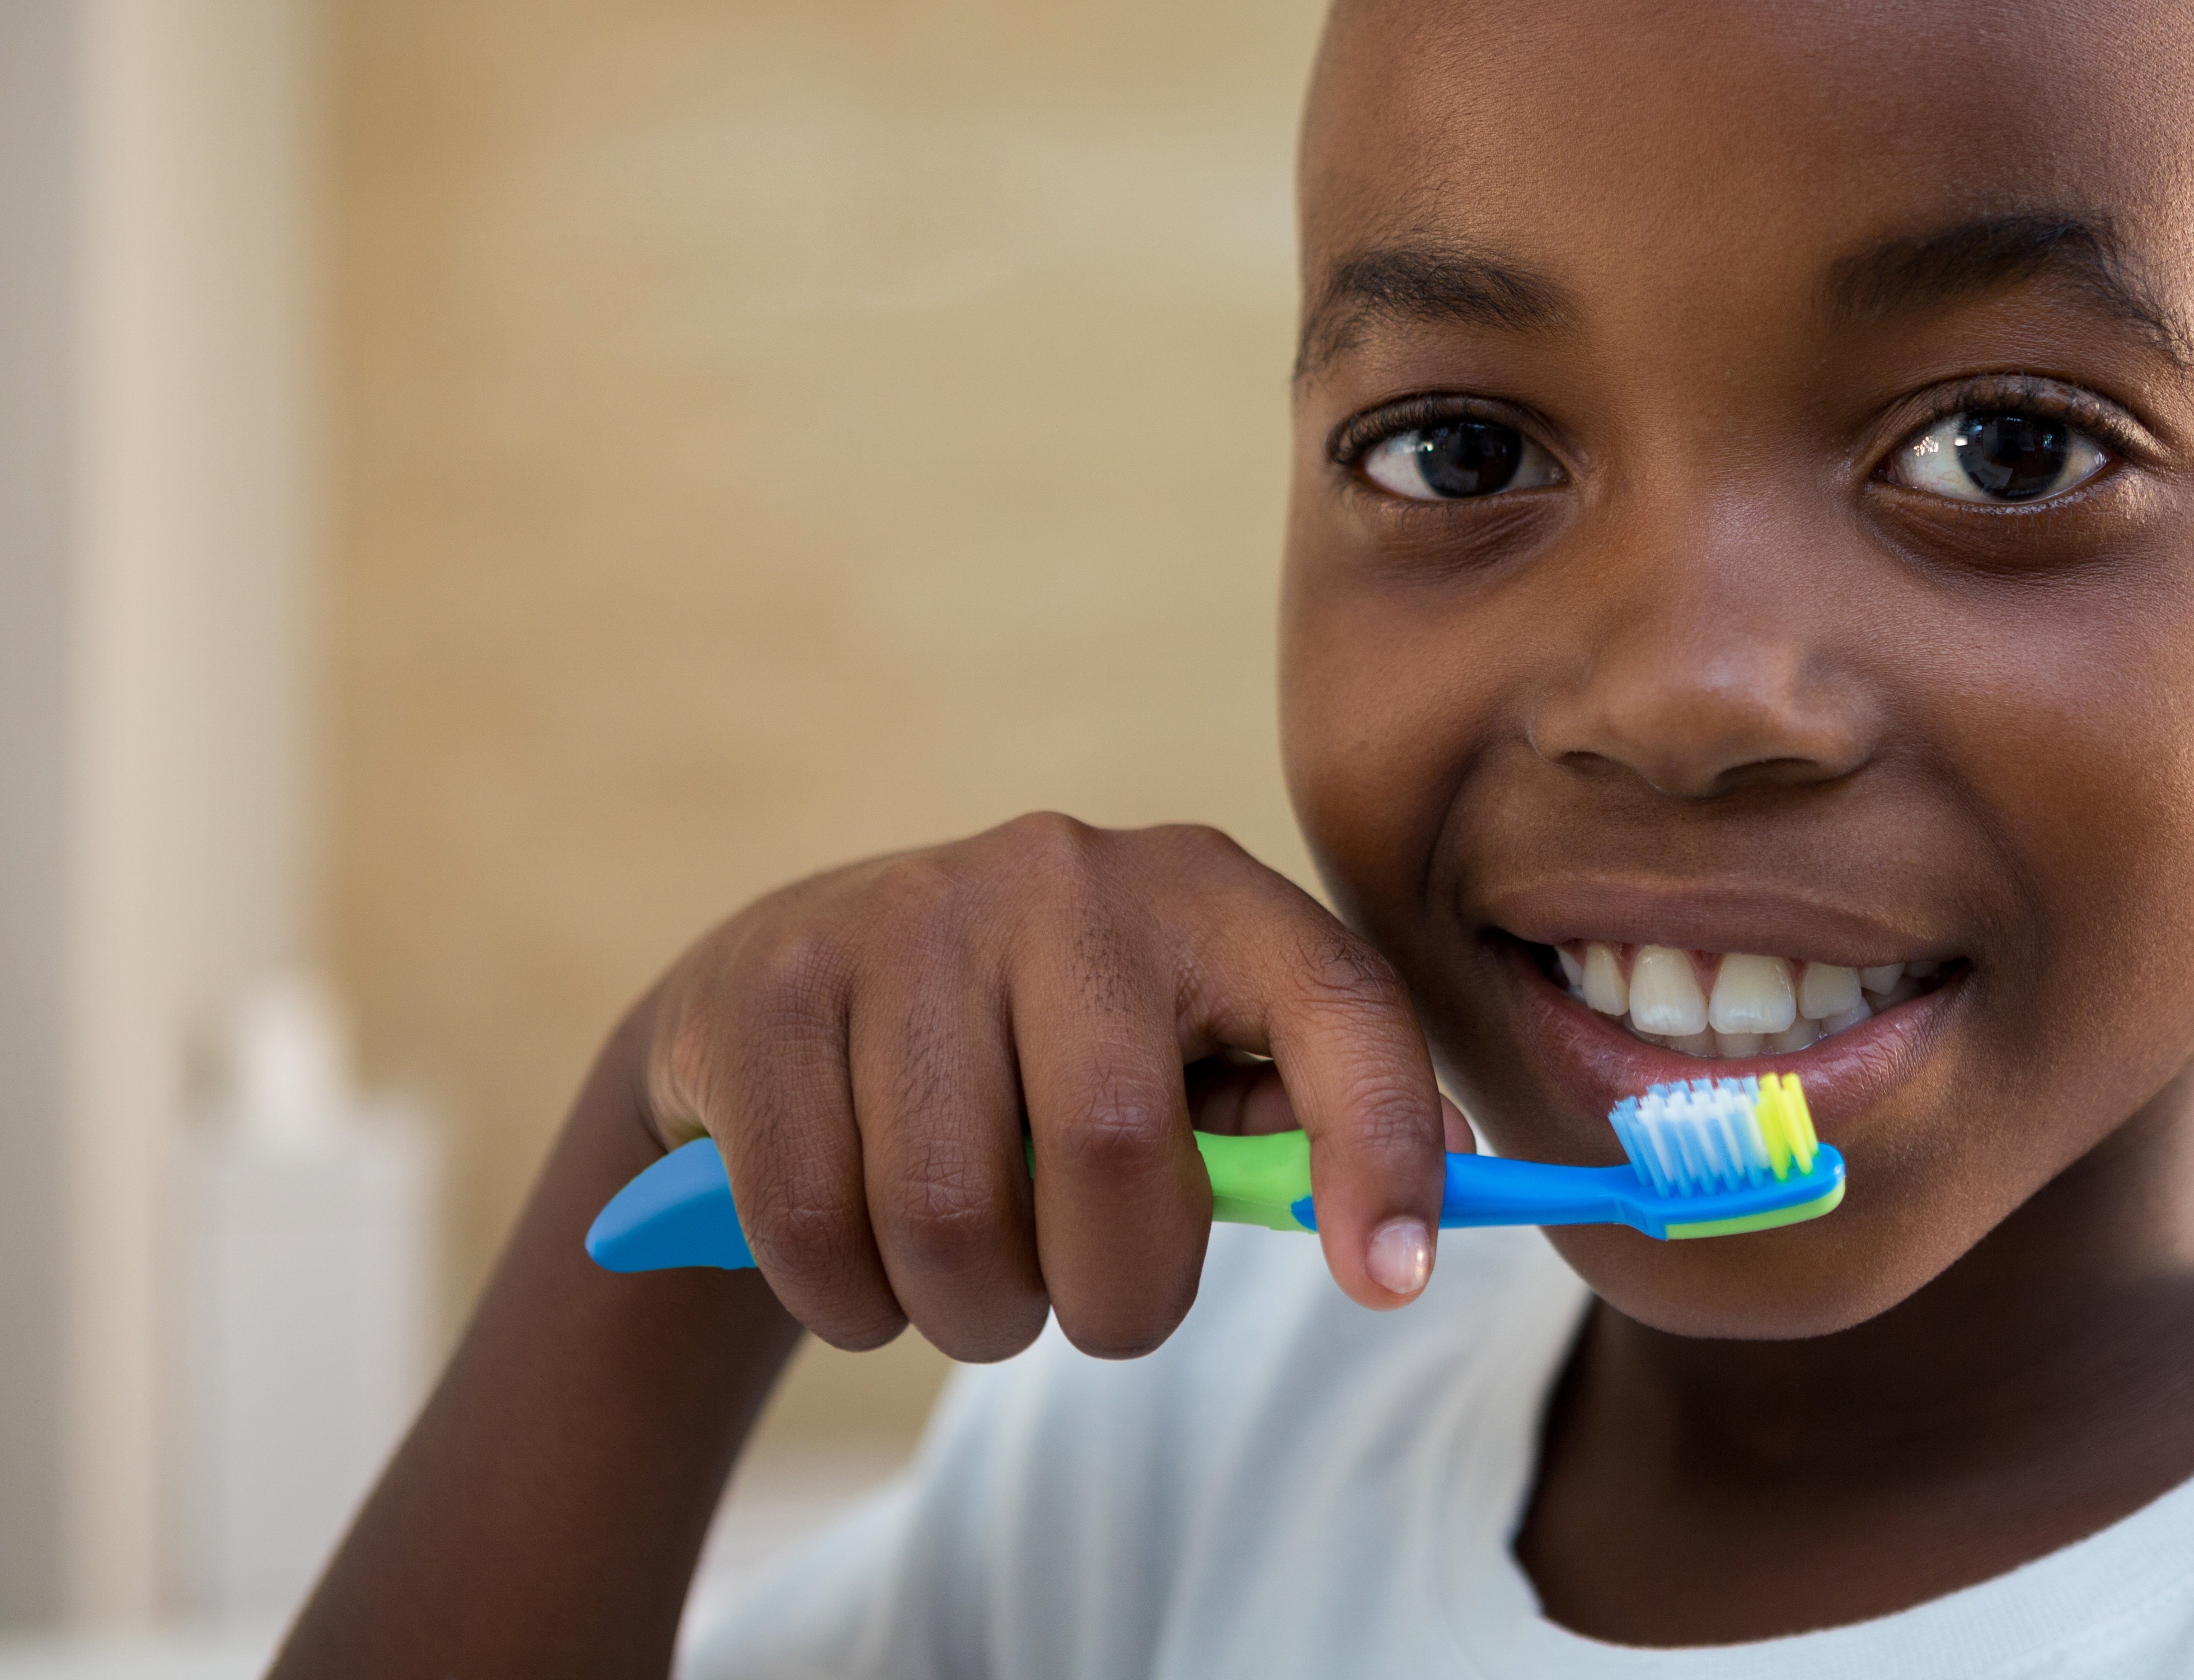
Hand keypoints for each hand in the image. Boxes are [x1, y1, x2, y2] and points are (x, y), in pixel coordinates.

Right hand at [630, 817, 1458, 1361]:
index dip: (1383, 1143)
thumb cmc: (1037, 1051)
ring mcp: (906, 917)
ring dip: (973, 1315)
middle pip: (1119, 1149)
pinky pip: (818, 1225)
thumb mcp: (1180, 1054)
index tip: (1393, 1281)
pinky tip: (864, 1261)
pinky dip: (850, 1299)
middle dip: (1115, 1296)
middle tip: (1091, 1312)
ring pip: (955, 1214)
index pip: (1341, 1007)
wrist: (794, 991)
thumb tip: (1422, 1217)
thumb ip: (1291, 1119)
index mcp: (1208, 893)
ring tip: (975, 1284)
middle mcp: (1065, 878)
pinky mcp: (771, 988)